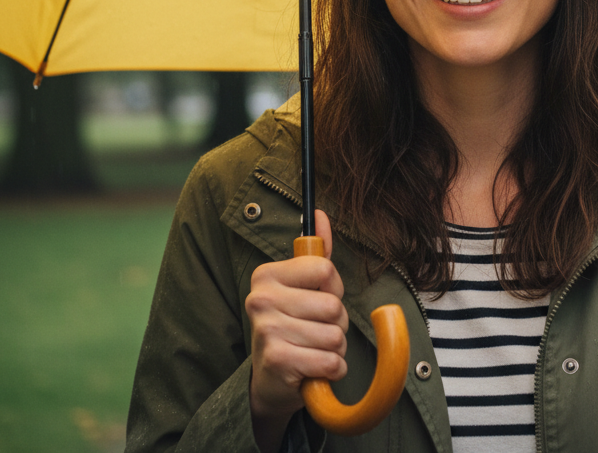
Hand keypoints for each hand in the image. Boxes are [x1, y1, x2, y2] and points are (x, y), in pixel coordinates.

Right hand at [247, 210, 347, 449]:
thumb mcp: (302, 286)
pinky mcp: (277, 361)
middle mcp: (260, 299)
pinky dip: (332, 369)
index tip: (318, 298)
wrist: (270, 382)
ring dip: (334, 348)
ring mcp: (266, 330)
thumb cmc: (292, 326)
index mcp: (267, 275)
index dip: (333, 288)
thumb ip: (315, 250)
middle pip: (333, 305)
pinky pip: (331, 361)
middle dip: (337, 322)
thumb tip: (319, 214)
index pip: (326, 269)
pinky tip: (314, 369)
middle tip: (315, 331)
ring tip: (313, 350)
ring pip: (335, 335)